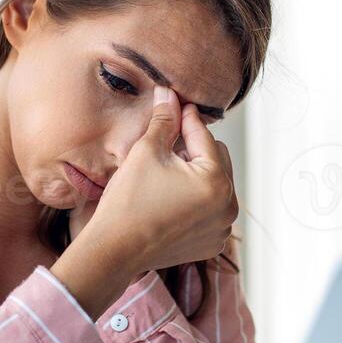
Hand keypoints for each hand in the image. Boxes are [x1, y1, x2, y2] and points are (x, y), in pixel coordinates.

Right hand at [79, 84, 237, 279]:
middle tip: (166, 148)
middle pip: (217, 159)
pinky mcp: (212, 243)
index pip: (204, 136)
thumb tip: (169, 93)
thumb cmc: (128, 201)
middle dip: (194, 150)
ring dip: (198, 174)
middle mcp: (227, 206)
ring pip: (216, 184)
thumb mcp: (146, 151)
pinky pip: (212, 210)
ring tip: (168, 175)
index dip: (186, 119)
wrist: (114, 249)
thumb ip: (164, 120)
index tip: (176, 106)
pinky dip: (197, 201)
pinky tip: (171, 200)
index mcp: (216, 181)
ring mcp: (222, 228)